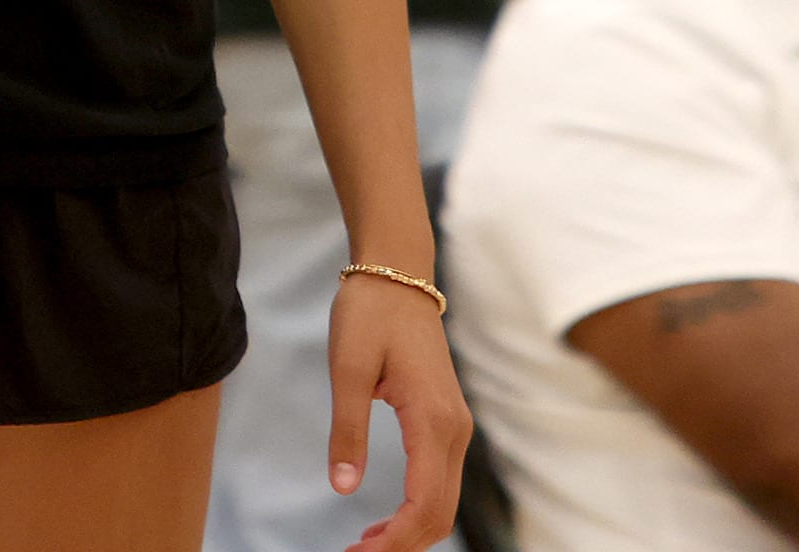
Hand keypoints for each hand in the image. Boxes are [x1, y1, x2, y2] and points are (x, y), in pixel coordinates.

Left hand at [331, 269, 469, 550]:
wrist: (396, 273)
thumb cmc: (369, 314)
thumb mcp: (347, 369)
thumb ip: (347, 430)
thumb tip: (343, 488)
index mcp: (432, 420)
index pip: (424, 505)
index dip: (395, 542)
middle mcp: (454, 430)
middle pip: (440, 513)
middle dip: (402, 545)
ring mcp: (454, 426)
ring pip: (443, 501)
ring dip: (410, 532)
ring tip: (365, 546)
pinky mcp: (446, 421)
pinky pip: (439, 481)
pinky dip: (418, 509)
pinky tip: (385, 520)